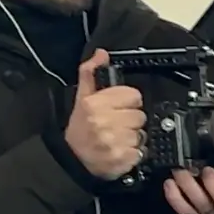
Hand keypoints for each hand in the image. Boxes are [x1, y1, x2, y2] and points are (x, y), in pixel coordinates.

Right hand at [65, 50, 145, 180]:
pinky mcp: (122, 159)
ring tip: (117, 138)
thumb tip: (101, 54)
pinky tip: (120, 150)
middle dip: (130, 120)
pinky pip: (141, 152)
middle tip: (117, 124)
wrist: (72, 159)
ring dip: (132, 137)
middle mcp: (104, 122)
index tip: (119, 107)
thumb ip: (91, 73)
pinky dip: (134, 153)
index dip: (128, 101)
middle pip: (140, 115)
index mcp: (95, 104)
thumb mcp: (82, 97)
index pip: (133, 96)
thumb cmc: (79, 129)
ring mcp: (114, 142)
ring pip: (142, 134)